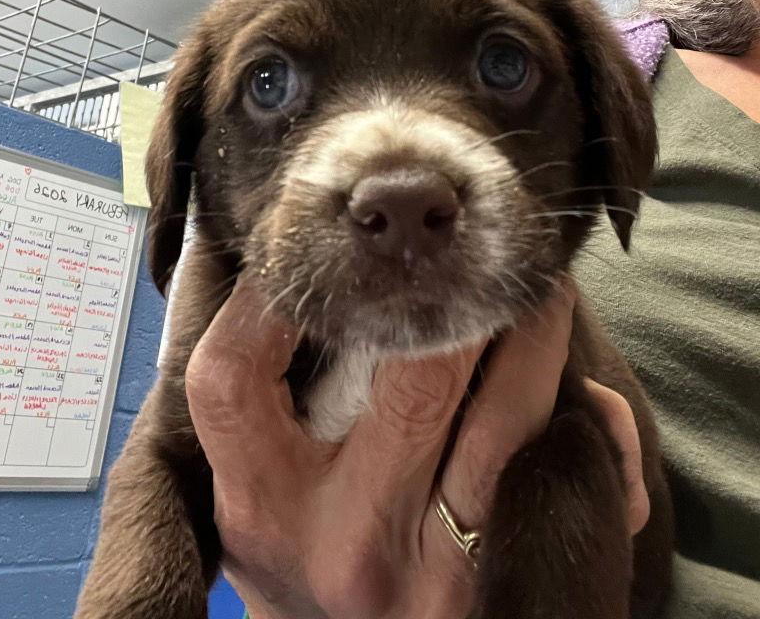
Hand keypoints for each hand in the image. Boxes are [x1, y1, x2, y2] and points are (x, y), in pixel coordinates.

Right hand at [185, 280, 646, 618]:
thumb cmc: (302, 556)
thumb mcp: (258, 496)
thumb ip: (260, 403)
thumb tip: (290, 279)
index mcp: (264, 507)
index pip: (236, 376)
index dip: (269, 295)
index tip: (310, 249)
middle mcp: (347, 541)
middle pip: (414, 376)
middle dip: (453, 293)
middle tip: (470, 246)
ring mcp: (437, 571)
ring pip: (508, 415)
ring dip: (536, 332)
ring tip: (543, 288)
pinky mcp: (507, 590)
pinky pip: (567, 481)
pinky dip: (594, 428)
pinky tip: (589, 395)